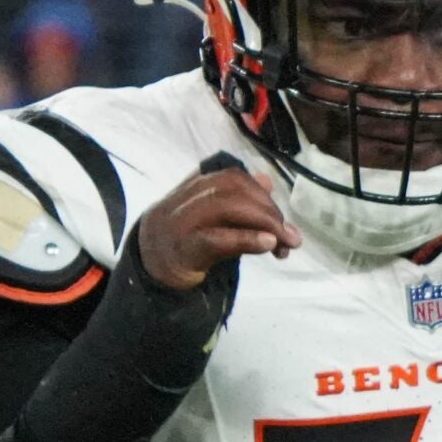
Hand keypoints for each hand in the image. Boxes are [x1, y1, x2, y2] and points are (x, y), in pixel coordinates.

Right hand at [134, 161, 298, 291]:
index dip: (264, 196)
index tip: (283, 220)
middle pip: (235, 190)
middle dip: (269, 211)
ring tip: (283, 243)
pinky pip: (217, 238)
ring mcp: (184, 220)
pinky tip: (267, 244)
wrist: (150, 262)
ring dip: (263, 223)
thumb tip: (266, 180)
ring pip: (228, 208)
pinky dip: (246, 239)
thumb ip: (238, 198)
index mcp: (198, 185)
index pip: (236, 178)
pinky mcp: (184, 247)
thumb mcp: (214, 214)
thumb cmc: (187, 235)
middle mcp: (189, 197)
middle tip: (291, 237)